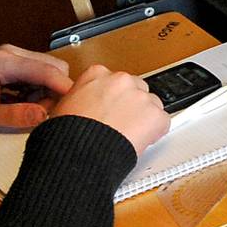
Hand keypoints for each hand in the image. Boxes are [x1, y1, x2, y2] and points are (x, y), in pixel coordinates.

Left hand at [0, 45, 73, 132]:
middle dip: (55, 91)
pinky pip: (37, 74)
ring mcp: (11, 56)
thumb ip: (13, 116)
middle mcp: (11, 53)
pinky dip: (37, 90)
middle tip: (39, 112)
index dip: (65, 89)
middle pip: (53, 68)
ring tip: (24, 108)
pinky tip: (20, 102)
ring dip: (45, 92)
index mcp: (3, 62)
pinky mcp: (11, 63)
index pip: (48, 71)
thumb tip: (44, 116)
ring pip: (48, 71)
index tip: (77, 107)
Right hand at [53, 64, 171, 151]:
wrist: (79, 151)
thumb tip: (86, 103)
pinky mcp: (156, 114)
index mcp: (97, 74)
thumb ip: (82, 96)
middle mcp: (121, 80)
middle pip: (135, 89)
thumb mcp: (64, 105)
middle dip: (131, 105)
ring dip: (144, 118)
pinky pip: (162, 122)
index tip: (110, 108)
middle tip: (121, 124)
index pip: (113, 80)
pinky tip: (138, 141)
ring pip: (151, 104)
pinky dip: (155, 133)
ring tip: (127, 135)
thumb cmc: (67, 133)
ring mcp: (141, 96)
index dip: (113, 98)